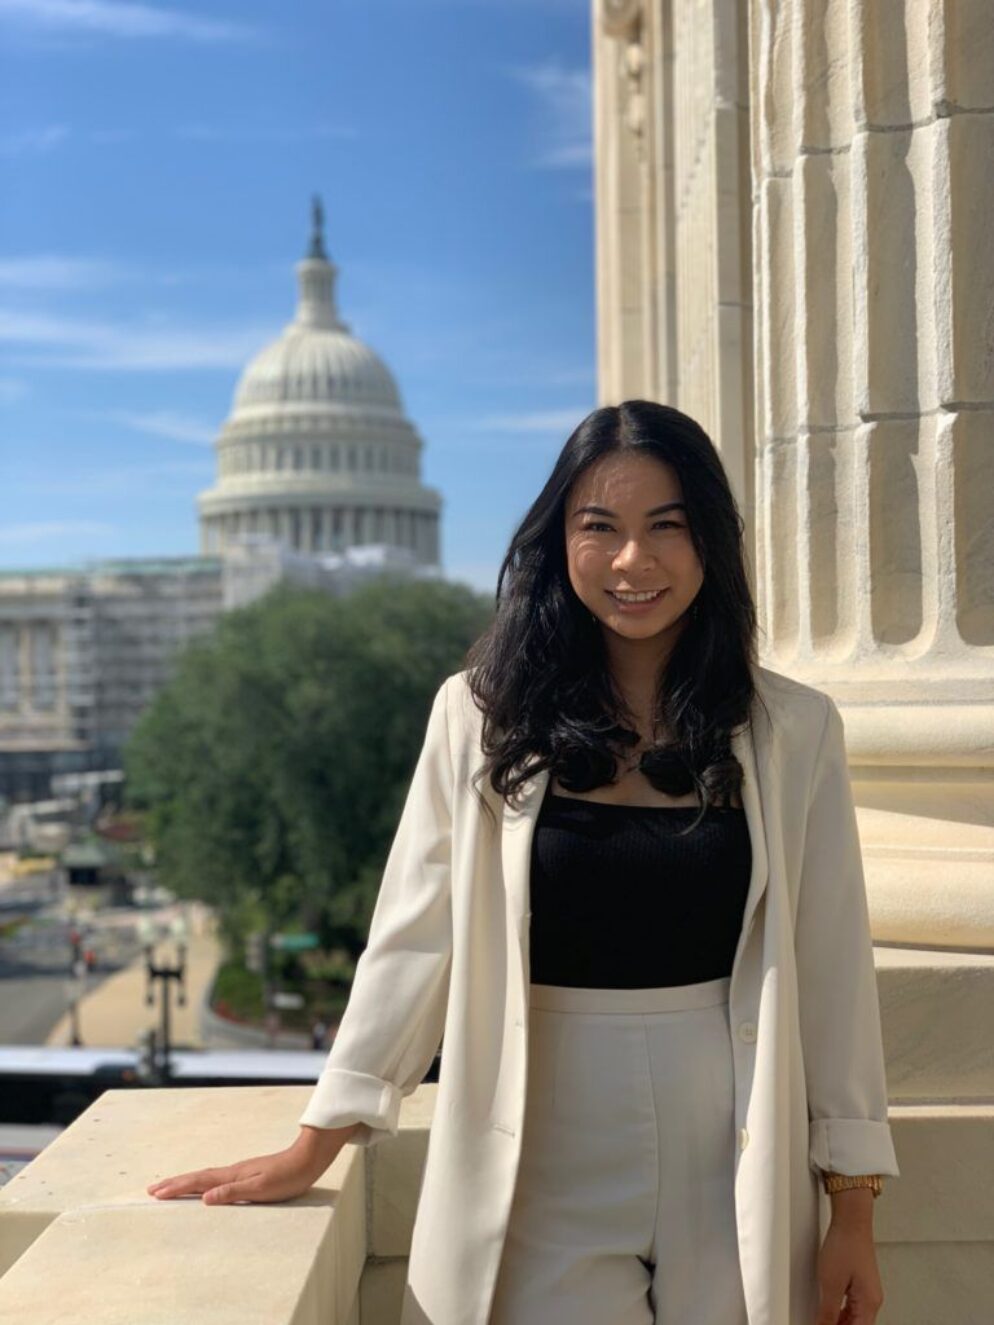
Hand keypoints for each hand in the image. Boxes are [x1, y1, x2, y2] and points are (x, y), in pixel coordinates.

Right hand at [146, 1126, 351, 1205]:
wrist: (308, 1160)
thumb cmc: (287, 1177)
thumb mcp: (261, 1188)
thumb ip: (233, 1192)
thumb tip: (205, 1198)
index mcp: (233, 1176)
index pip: (199, 1182)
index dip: (177, 1188)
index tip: (156, 1193)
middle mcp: (233, 1172)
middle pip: (198, 1177)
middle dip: (175, 1184)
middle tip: (153, 1190)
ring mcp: (240, 1173)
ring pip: (206, 1178)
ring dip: (187, 1183)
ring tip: (171, 1188)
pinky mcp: (248, 1175)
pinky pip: (217, 1180)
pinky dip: (203, 1183)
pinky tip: (205, 1188)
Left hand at [813, 1218, 883, 1323]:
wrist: (851, 1220)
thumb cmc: (845, 1245)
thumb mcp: (830, 1283)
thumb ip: (827, 1312)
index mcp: (869, 1304)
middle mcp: (872, 1300)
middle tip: (821, 1323)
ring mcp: (867, 1291)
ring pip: (855, 1318)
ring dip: (840, 1323)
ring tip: (822, 1321)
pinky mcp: (861, 1282)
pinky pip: (852, 1306)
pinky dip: (841, 1313)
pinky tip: (828, 1313)